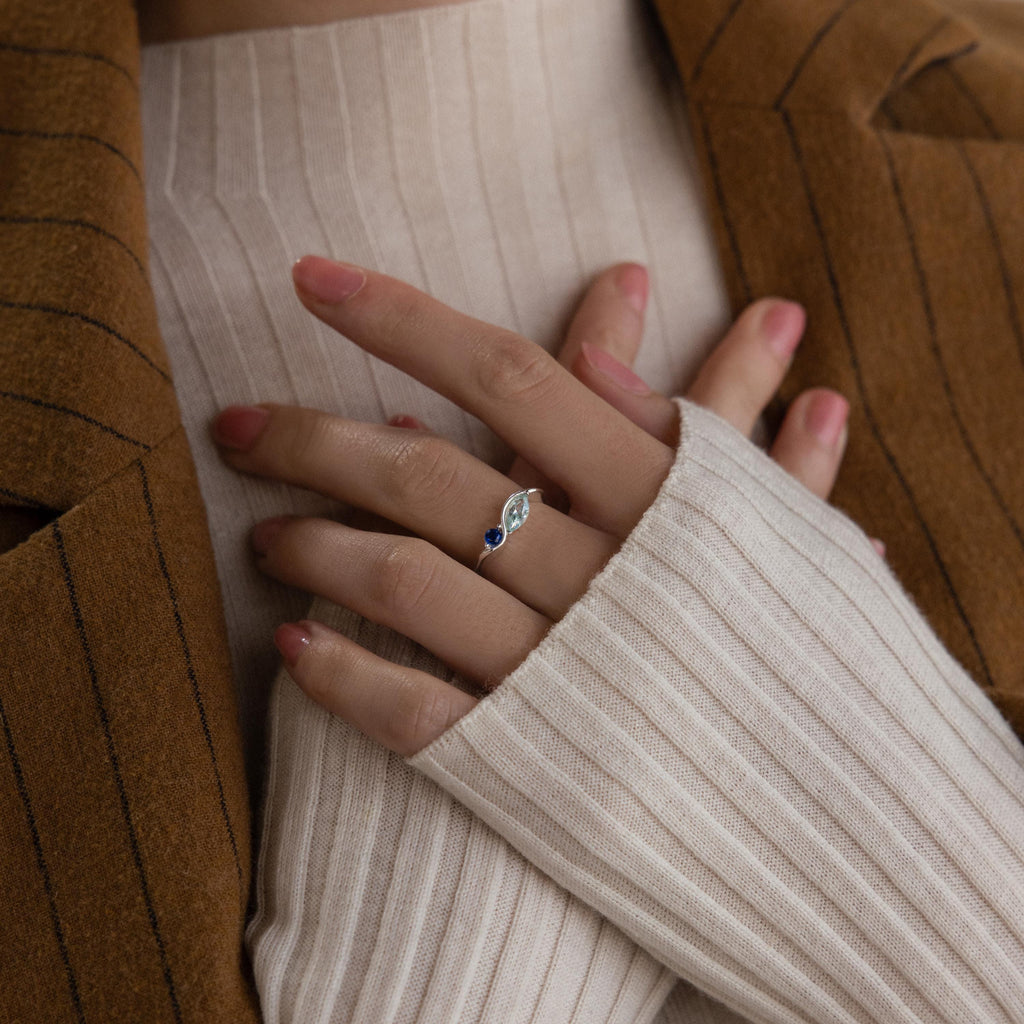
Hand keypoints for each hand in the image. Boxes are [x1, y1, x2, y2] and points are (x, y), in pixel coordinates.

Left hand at [212, 258, 851, 755]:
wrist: (840, 826)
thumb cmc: (816, 663)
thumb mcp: (776, 525)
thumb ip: (693, 431)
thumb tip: (600, 340)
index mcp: (666, 501)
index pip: (509, 372)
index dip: (402, 314)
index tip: (311, 276)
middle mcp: (600, 573)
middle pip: (424, 472)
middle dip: (313, 437)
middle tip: (238, 422)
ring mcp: (557, 669)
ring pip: (401, 579)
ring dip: (313, 546)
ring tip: (264, 531)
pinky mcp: (529, 763)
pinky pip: (414, 714)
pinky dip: (346, 677)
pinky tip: (295, 650)